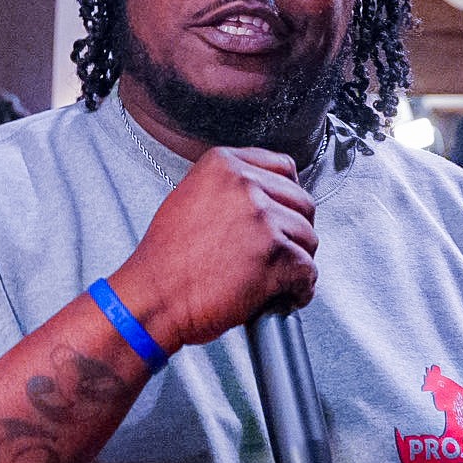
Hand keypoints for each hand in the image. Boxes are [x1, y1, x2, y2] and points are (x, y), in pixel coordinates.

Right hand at [110, 147, 318, 352]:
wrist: (153, 298)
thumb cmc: (166, 260)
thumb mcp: (189, 198)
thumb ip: (228, 188)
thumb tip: (263, 196)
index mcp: (224, 165)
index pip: (283, 168)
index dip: (287, 197)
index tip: (283, 214)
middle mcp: (245, 185)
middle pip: (302, 203)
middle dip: (295, 231)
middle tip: (278, 253)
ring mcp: (263, 218)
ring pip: (308, 238)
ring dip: (297, 262)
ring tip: (276, 278)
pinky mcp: (276, 254)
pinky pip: (307, 271)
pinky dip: (300, 289)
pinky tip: (282, 295)